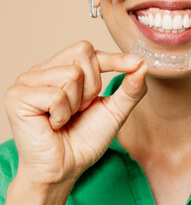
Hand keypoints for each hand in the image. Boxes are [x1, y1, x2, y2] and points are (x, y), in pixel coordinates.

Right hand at [5, 41, 146, 187]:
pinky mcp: (18, 96)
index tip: (136, 63)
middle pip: (83, 53)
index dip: (114, 58)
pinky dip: (62, 114)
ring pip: (71, 74)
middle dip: (93, 86)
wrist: (64, 169)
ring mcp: (28, 81)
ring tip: (64, 117)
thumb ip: (129, 89)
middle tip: (81, 109)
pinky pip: (56, 94)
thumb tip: (143, 65)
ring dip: (77, 103)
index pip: (89, 51)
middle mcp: (44, 70)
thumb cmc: (85, 140)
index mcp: (62, 69)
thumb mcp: (114, 111)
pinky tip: (52, 124)